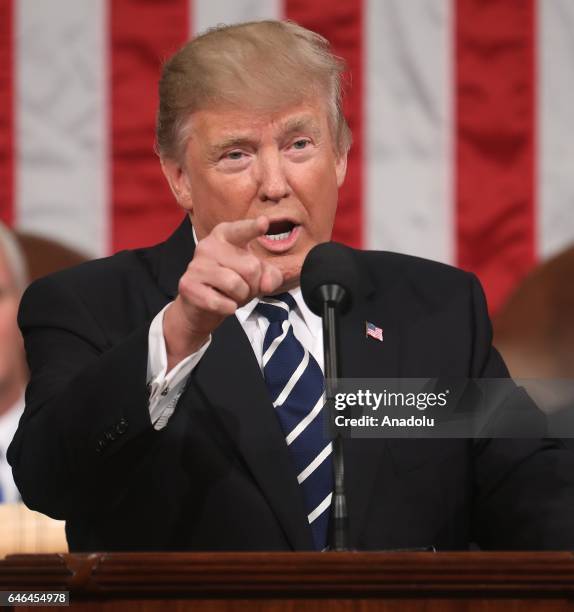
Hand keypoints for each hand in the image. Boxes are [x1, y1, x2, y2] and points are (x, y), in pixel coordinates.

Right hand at [163, 216, 282, 368]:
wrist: (201, 306)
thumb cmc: (231, 284)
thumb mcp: (256, 276)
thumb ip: (270, 276)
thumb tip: (266, 284)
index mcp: (226, 235)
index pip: (242, 230)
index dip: (253, 228)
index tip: (264, 222)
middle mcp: (209, 245)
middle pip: (251, 268)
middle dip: (253, 285)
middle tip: (241, 287)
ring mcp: (196, 264)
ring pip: (235, 284)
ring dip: (241, 297)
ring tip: (231, 295)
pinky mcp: (188, 284)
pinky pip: (221, 302)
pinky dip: (228, 308)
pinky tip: (221, 304)